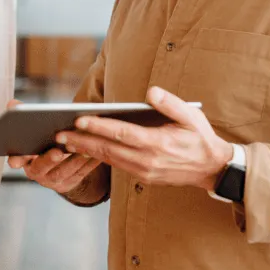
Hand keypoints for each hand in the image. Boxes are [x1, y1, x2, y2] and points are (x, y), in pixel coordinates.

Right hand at [4, 99, 101, 194]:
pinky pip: (81, 172)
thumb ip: (22, 117)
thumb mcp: (32, 131)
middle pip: (42, 167)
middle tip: (58, 152)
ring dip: (74, 160)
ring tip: (84, 147)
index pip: (16, 159)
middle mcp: (38, 172)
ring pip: (64, 171)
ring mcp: (54, 180)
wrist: (60, 166)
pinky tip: (97, 152)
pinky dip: (89, 163)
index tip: (17, 159)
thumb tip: (12, 104)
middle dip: (49, 159)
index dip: (16, 159)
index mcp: (24, 159)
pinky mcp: (71, 182)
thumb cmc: (44, 143)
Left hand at [56, 86, 232, 191]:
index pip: (122, 134)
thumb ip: (170, 103)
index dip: (99, 127)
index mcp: (158, 143)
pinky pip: (116, 166)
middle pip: (108, 149)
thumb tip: (150, 92)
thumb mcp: (192, 116)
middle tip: (58, 134)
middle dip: (81, 141)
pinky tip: (86, 149)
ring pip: (109, 160)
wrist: (211, 168)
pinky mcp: (143, 176)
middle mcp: (148, 160)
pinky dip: (99, 158)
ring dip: (86, 151)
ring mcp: (144, 171)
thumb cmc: (200, 137)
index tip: (79, 120)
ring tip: (65, 142)